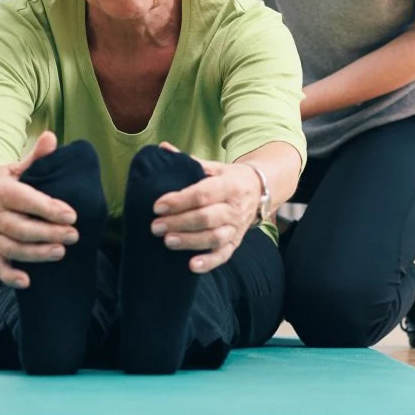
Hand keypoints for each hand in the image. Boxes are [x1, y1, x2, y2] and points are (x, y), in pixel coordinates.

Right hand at [0, 131, 79, 288]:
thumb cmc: (4, 181)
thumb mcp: (17, 167)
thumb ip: (36, 157)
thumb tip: (51, 137)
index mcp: (1, 191)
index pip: (26, 200)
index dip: (48, 208)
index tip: (72, 214)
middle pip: (20, 227)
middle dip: (47, 233)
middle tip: (74, 235)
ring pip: (11, 248)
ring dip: (35, 253)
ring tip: (60, 253)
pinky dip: (9, 276)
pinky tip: (27, 282)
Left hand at [148, 142, 260, 273]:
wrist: (259, 190)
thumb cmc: (229, 178)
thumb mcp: (214, 166)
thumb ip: (188, 161)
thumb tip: (162, 149)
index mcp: (229, 185)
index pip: (202, 194)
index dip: (179, 201)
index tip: (157, 205)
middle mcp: (234, 208)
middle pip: (206, 218)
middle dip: (179, 222)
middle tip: (155, 226)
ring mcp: (236, 227)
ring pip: (213, 238)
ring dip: (189, 241)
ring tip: (167, 241)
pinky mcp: (236, 242)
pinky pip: (223, 255)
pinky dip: (208, 262)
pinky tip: (191, 266)